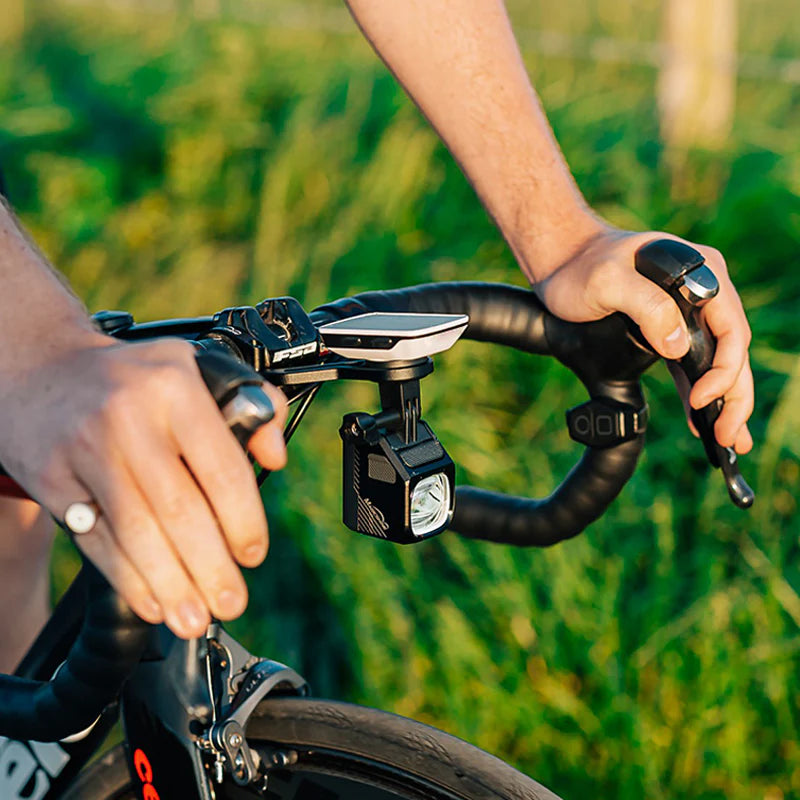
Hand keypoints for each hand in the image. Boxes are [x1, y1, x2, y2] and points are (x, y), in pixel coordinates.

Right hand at [0, 333, 287, 638]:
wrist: (40, 369)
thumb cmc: (133, 376)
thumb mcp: (198, 367)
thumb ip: (252, 406)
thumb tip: (275, 458)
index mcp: (176, 389)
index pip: (222, 467)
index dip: (243, 520)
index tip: (253, 553)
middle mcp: (130, 418)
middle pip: (180, 509)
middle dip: (210, 567)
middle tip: (231, 602)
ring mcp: (86, 451)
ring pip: (136, 533)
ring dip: (171, 585)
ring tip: (194, 619)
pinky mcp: (53, 480)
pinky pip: (96, 540)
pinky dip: (127, 578)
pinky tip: (152, 601)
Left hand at [533, 227, 752, 453]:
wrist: (559, 262)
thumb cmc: (582, 266)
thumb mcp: (609, 281)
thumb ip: (647, 305)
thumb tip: (679, 344)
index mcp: (702, 273)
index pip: (730, 329)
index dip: (725, 370)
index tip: (703, 399)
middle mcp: (702, 290)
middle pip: (731, 351)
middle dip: (735, 397)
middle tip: (728, 438)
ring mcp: (687, 310)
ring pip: (716, 361)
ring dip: (723, 400)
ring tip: (726, 440)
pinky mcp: (667, 327)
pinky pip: (692, 363)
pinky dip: (698, 391)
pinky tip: (699, 419)